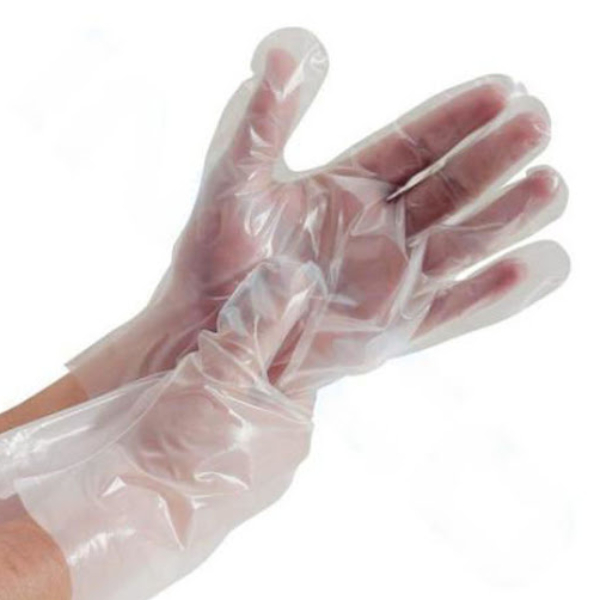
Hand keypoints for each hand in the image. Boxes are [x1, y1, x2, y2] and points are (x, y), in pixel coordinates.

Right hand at [13, 260, 322, 599]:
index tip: (254, 301)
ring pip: (244, 405)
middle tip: (222, 324)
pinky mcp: (218, 478)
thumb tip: (295, 277)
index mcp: (295, 424)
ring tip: (202, 355)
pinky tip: (187, 393)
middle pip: (271, 382)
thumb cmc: (183, 442)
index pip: (300, 361)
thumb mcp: (227, 370)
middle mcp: (280, 450)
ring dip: (226, 378)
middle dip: (250, 350)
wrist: (126, 511)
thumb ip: (260, 324)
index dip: (278, 326)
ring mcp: (250, 470)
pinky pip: (223, 429)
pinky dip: (210, 407)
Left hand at [69, 29, 566, 396]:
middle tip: (538, 123)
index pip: (414, 143)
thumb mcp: (237, 176)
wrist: (214, 326)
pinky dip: (492, 292)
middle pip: (450, 185)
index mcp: (351, 185)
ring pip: (462, 242)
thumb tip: (294, 49)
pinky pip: (452, 308)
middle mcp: (382, 226)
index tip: (502, 90)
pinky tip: (535, 265)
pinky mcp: (395, 327)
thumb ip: (267, 117)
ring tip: (549, 186)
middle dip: (494, 155)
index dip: (456, 116)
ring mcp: (393, 277)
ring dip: (507, 216)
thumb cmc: (218, 253)